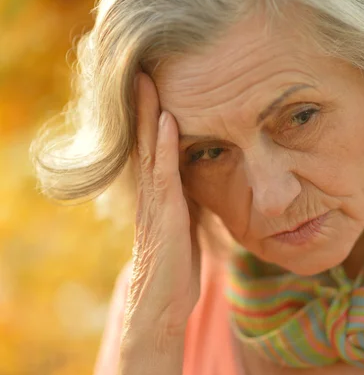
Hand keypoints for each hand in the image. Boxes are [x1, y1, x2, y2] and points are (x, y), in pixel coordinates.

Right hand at [118, 72, 201, 374]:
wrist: (162, 307)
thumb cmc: (177, 268)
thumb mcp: (187, 226)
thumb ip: (190, 202)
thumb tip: (208, 181)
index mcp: (160, 195)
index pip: (154, 148)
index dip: (153, 116)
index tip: (157, 84)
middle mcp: (151, 195)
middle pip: (145, 141)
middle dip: (144, 105)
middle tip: (144, 67)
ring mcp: (154, 205)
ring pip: (149, 151)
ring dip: (148, 114)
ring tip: (148, 79)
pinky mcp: (163, 219)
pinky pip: (163, 177)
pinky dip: (164, 147)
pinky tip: (167, 122)